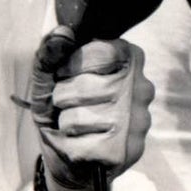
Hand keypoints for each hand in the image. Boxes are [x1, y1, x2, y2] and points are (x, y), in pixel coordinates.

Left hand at [27, 27, 151, 185]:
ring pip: (79, 117)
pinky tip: (80, 145)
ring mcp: (137, 123)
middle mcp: (142, 89)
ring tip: (74, 126)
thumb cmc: (60, 108)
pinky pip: (80, 145)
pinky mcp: (125, 152)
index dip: (71, 64)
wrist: (70, 158)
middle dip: (62, 96)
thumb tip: (62, 32)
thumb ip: (51, 51)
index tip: (67, 74)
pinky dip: (68, 145)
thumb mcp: (48, 75)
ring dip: (64, 122)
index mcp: (128, 60)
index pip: (98, 50)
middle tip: (68, 105)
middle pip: (84, 86)